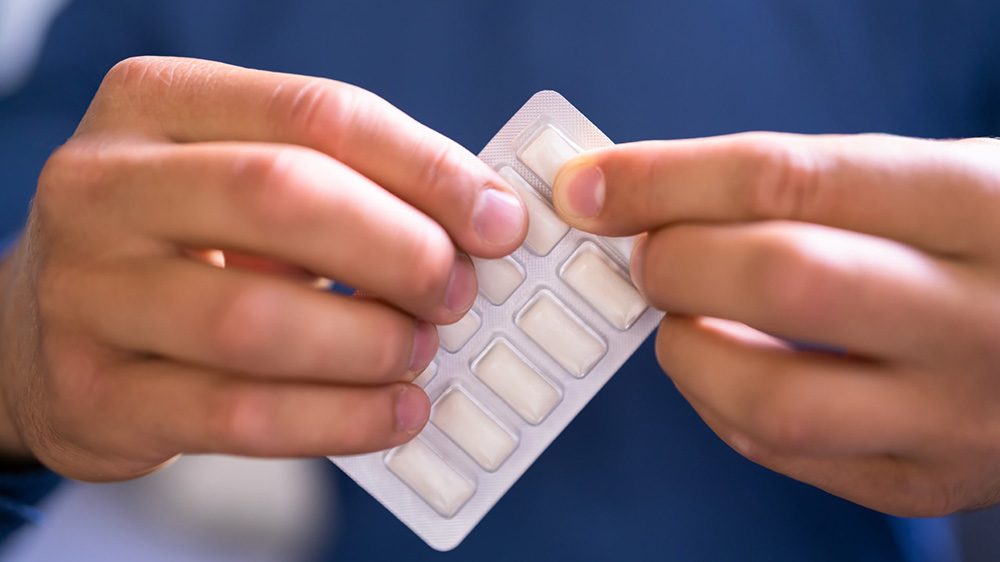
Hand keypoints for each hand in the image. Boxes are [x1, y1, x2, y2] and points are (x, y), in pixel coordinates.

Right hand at [0, 57, 525, 479]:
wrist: (47, 329)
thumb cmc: (182, 242)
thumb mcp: (244, 179)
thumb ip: (349, 184)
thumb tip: (481, 222)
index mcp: (156, 103)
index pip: (318, 114)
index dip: (427, 169)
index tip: (499, 222)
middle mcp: (102, 185)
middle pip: (282, 196)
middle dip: (399, 250)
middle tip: (458, 291)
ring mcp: (85, 291)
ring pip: (255, 318)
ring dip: (369, 343)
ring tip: (420, 351)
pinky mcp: (94, 391)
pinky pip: (238, 413)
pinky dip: (338, 419)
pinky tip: (393, 413)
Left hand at [553, 132, 999, 515]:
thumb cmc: (984, 244)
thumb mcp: (932, 181)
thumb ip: (807, 186)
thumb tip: (646, 198)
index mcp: (976, 204)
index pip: (789, 178)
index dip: (666, 179)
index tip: (592, 186)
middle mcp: (978, 314)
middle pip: (780, 281)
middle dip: (674, 261)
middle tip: (647, 254)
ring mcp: (955, 414)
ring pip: (771, 398)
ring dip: (686, 349)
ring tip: (683, 315)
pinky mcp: (925, 481)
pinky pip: (783, 454)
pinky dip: (720, 405)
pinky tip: (721, 366)